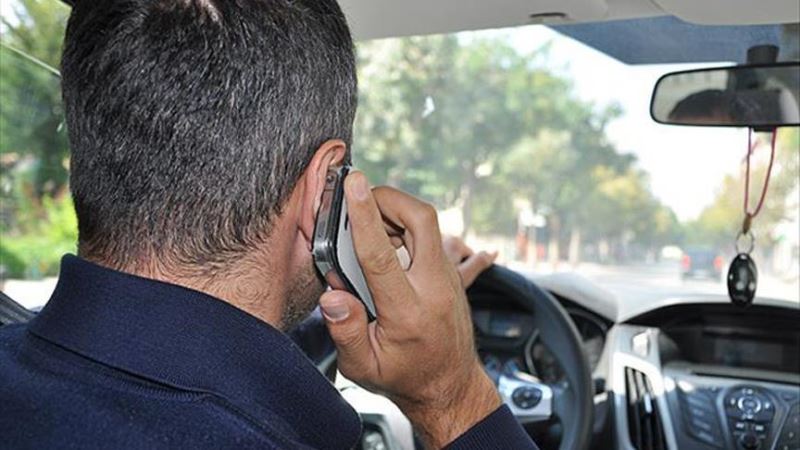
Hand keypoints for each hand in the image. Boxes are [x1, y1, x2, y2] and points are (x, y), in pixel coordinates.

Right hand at [318, 172, 500, 448]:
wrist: (450, 386)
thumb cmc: (405, 378)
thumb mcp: (363, 368)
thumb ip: (345, 331)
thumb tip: (332, 295)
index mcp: (407, 312)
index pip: (382, 254)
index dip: (363, 216)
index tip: (353, 185)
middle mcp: (434, 288)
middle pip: (421, 220)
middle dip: (388, 198)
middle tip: (360, 197)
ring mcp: (448, 277)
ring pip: (429, 222)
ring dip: (396, 210)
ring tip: (366, 221)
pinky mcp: (451, 273)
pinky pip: (432, 235)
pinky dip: (406, 225)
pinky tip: (385, 237)